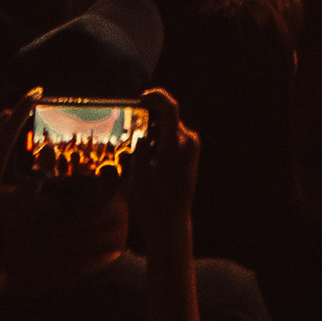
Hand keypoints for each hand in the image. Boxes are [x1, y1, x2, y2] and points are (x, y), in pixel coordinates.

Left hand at [0, 90, 44, 264]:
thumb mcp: (11, 205)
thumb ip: (30, 189)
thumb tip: (44, 177)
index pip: (13, 124)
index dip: (26, 105)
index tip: (36, 91)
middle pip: (0, 124)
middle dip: (15, 120)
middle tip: (28, 118)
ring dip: (0, 147)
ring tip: (0, 174)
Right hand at [126, 88, 200, 252]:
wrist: (169, 223)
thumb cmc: (149, 202)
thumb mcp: (134, 174)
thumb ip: (137, 148)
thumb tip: (140, 133)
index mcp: (175, 145)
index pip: (169, 109)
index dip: (156, 97)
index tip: (141, 98)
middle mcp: (188, 143)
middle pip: (167, 118)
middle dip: (148, 120)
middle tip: (129, 130)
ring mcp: (192, 149)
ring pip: (169, 129)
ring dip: (153, 133)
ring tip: (135, 150)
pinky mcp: (191, 156)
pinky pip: (173, 139)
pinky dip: (159, 141)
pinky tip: (145, 158)